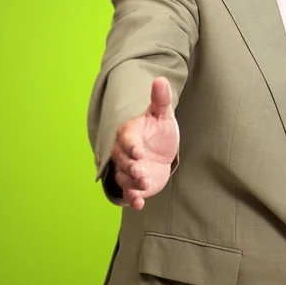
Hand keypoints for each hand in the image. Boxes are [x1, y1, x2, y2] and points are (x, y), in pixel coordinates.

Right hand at [110, 77, 178, 209]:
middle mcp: (124, 153)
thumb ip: (160, 99)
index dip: (131, 145)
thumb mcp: (162, 114)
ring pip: (125, 178)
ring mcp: (128, 170)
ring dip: (133, 184)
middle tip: (142, 172)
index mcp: (129, 133)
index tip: (138, 151)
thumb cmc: (158, 129)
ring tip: (144, 186)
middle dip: (131, 167)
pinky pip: (129, 192)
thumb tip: (160, 80)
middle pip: (122, 161)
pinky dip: (133, 199)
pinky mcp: (133, 184)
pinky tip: (139, 204)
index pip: (126, 138)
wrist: (160, 150)